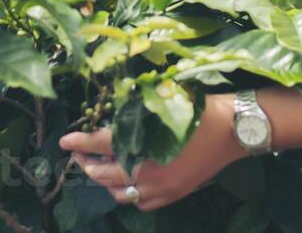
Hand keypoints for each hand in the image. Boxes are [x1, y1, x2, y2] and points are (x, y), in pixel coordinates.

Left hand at [59, 93, 240, 211]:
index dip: (81, 142)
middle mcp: (150, 171)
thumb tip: (113, 103)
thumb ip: (139, 105)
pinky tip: (126, 181)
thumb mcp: (168, 98)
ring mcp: (163, 188)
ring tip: (99, 166)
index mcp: (147, 144)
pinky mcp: (174, 194)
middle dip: (87, 163)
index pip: (102, 144)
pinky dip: (128, 194)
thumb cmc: (204, 108)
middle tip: (78, 152)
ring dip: (105, 181)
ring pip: (121, 193)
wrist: (237, 129)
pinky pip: (141, 203)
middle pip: (106, 174)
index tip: (65, 141)